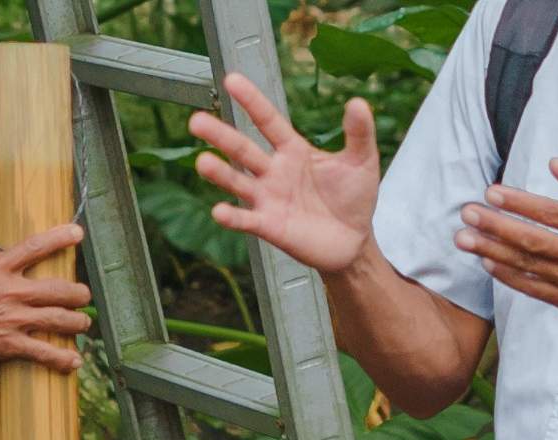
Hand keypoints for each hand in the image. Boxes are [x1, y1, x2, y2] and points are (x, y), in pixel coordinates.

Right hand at [0, 224, 95, 370]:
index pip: (34, 247)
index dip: (60, 238)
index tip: (77, 233)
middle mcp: (9, 292)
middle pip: (58, 289)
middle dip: (78, 293)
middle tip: (84, 295)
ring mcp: (11, 320)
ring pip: (58, 320)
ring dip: (77, 323)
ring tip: (83, 324)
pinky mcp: (8, 346)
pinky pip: (44, 353)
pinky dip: (62, 359)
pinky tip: (74, 362)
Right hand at [188, 74, 382, 272]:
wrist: (354, 243)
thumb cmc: (354, 199)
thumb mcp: (361, 161)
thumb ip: (359, 133)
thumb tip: (359, 102)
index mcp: (293, 150)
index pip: (267, 120)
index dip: (251, 101)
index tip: (231, 79)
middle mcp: (274, 171)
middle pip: (242, 149)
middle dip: (220, 136)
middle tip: (196, 121)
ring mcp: (268, 199)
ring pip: (238, 182)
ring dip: (220, 174)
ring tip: (203, 162)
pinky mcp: (269, 226)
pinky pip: (246, 220)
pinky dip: (233, 217)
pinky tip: (218, 211)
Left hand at [457, 159, 557, 330]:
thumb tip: (556, 164)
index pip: (551, 213)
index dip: (519, 202)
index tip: (492, 193)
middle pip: (532, 239)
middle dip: (495, 226)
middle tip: (467, 214)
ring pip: (526, 264)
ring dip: (492, 250)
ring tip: (464, 239)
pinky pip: (531, 287)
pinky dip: (507, 276)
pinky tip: (487, 263)